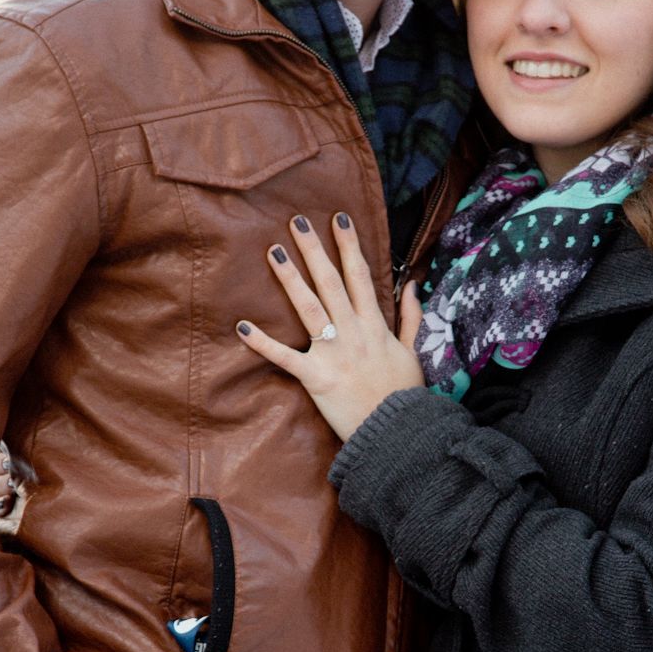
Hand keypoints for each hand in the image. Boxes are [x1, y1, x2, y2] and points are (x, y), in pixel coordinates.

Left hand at [236, 211, 424, 442]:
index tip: (338, 219)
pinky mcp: (316, 377)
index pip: (361, 276)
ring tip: (274, 252)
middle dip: (315, 250)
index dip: (349, 245)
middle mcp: (353, 332)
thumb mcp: (411, 352)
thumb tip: (411, 285)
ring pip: (309, 308)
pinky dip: (262, 343)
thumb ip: (409, 317)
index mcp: (374, 325)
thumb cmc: (402, 394)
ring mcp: (333, 353)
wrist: (397, 433)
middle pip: (331, 283)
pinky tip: (241, 326)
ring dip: (291, 279)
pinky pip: (285, 357)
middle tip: (297, 222)